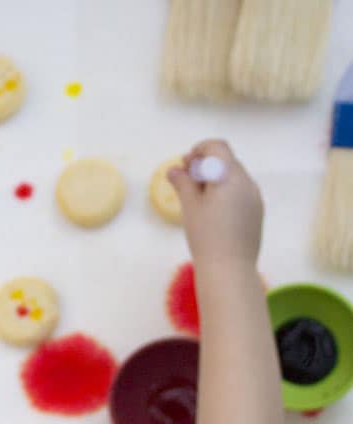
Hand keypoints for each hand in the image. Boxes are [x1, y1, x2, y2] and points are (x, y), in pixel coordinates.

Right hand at [168, 140, 263, 267]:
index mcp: (230, 176)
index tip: (186, 163)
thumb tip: (174, 170)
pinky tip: (214, 212)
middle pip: (226, 161)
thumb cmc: (206, 236)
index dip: (200, 149)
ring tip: (198, 199)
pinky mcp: (256, 212)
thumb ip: (183, 183)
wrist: (229, 269)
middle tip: (187, 180)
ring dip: (216, 179)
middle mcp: (247, 182)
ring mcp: (255, 197)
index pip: (217, 148)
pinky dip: (226, 192)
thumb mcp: (190, 207)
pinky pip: (241, 193)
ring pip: (234, 178)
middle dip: (206, 165)